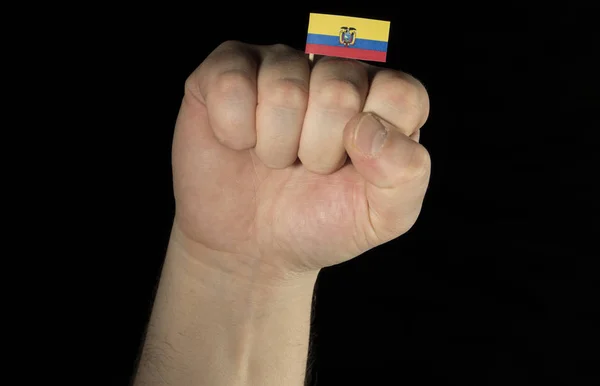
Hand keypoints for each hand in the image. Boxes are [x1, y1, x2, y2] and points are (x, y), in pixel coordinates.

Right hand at [173, 41, 430, 275]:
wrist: (251, 245)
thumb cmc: (318, 221)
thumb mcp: (380, 216)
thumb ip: (406, 173)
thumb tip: (370, 127)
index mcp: (380, 100)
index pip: (400, 94)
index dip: (372, 143)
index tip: (351, 169)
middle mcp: (333, 71)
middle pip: (339, 89)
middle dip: (319, 151)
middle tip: (307, 167)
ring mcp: (281, 64)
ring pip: (284, 89)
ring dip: (275, 145)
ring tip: (274, 158)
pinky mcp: (229, 68)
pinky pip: (231, 84)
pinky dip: (233, 131)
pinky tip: (239, 142)